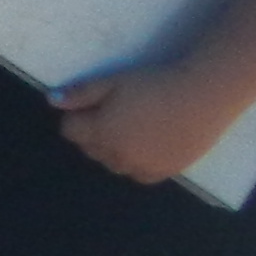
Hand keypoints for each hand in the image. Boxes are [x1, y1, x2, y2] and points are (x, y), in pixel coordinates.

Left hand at [55, 59, 241, 185]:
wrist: (204, 96)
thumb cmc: (155, 84)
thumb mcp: (114, 82)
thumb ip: (81, 93)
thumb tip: (52, 101)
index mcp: (101, 133)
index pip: (70, 131)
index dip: (77, 116)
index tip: (94, 104)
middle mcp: (117, 157)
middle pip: (90, 149)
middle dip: (93, 133)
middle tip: (115, 112)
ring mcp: (141, 168)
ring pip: (113, 163)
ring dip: (113, 149)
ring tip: (132, 127)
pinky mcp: (164, 173)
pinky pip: (138, 174)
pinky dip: (136, 162)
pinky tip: (148, 143)